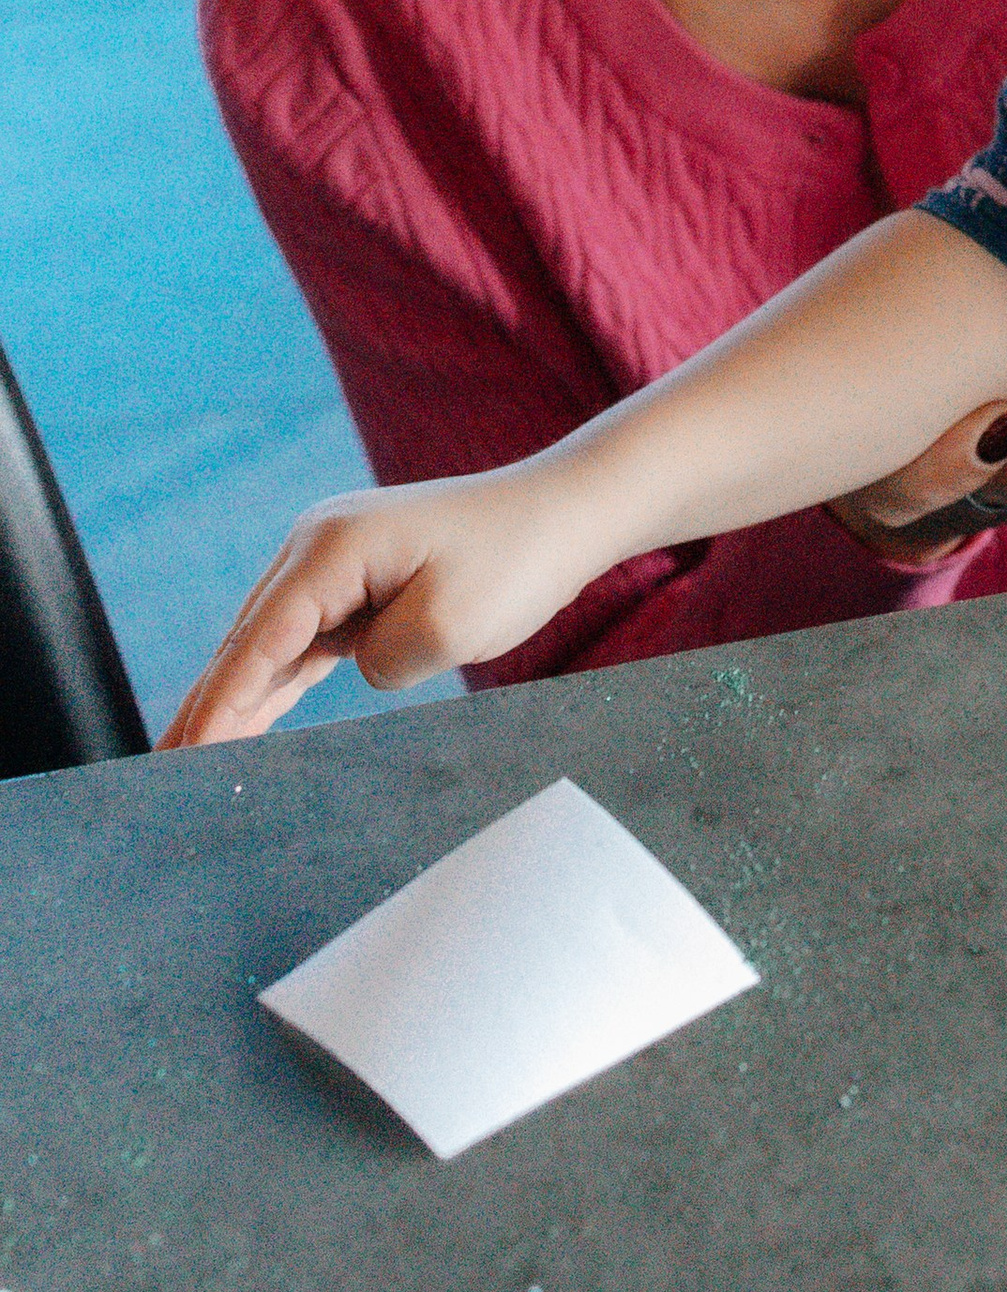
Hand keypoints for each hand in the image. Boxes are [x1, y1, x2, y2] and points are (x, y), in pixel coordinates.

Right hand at [159, 463, 608, 746]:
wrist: (563, 514)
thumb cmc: (515, 560)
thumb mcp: (449, 626)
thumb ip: (384, 661)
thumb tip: (357, 666)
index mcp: (332, 547)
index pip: (258, 639)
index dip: (217, 702)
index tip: (179, 757)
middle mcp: (319, 546)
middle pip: (248, 640)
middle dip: (205, 706)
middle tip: (158, 776)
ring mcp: (337, 563)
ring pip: (268, 643)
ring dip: (231, 699)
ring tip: (182, 763)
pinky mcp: (360, 583)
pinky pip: (303, 642)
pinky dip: (273, 683)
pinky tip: (241, 727)